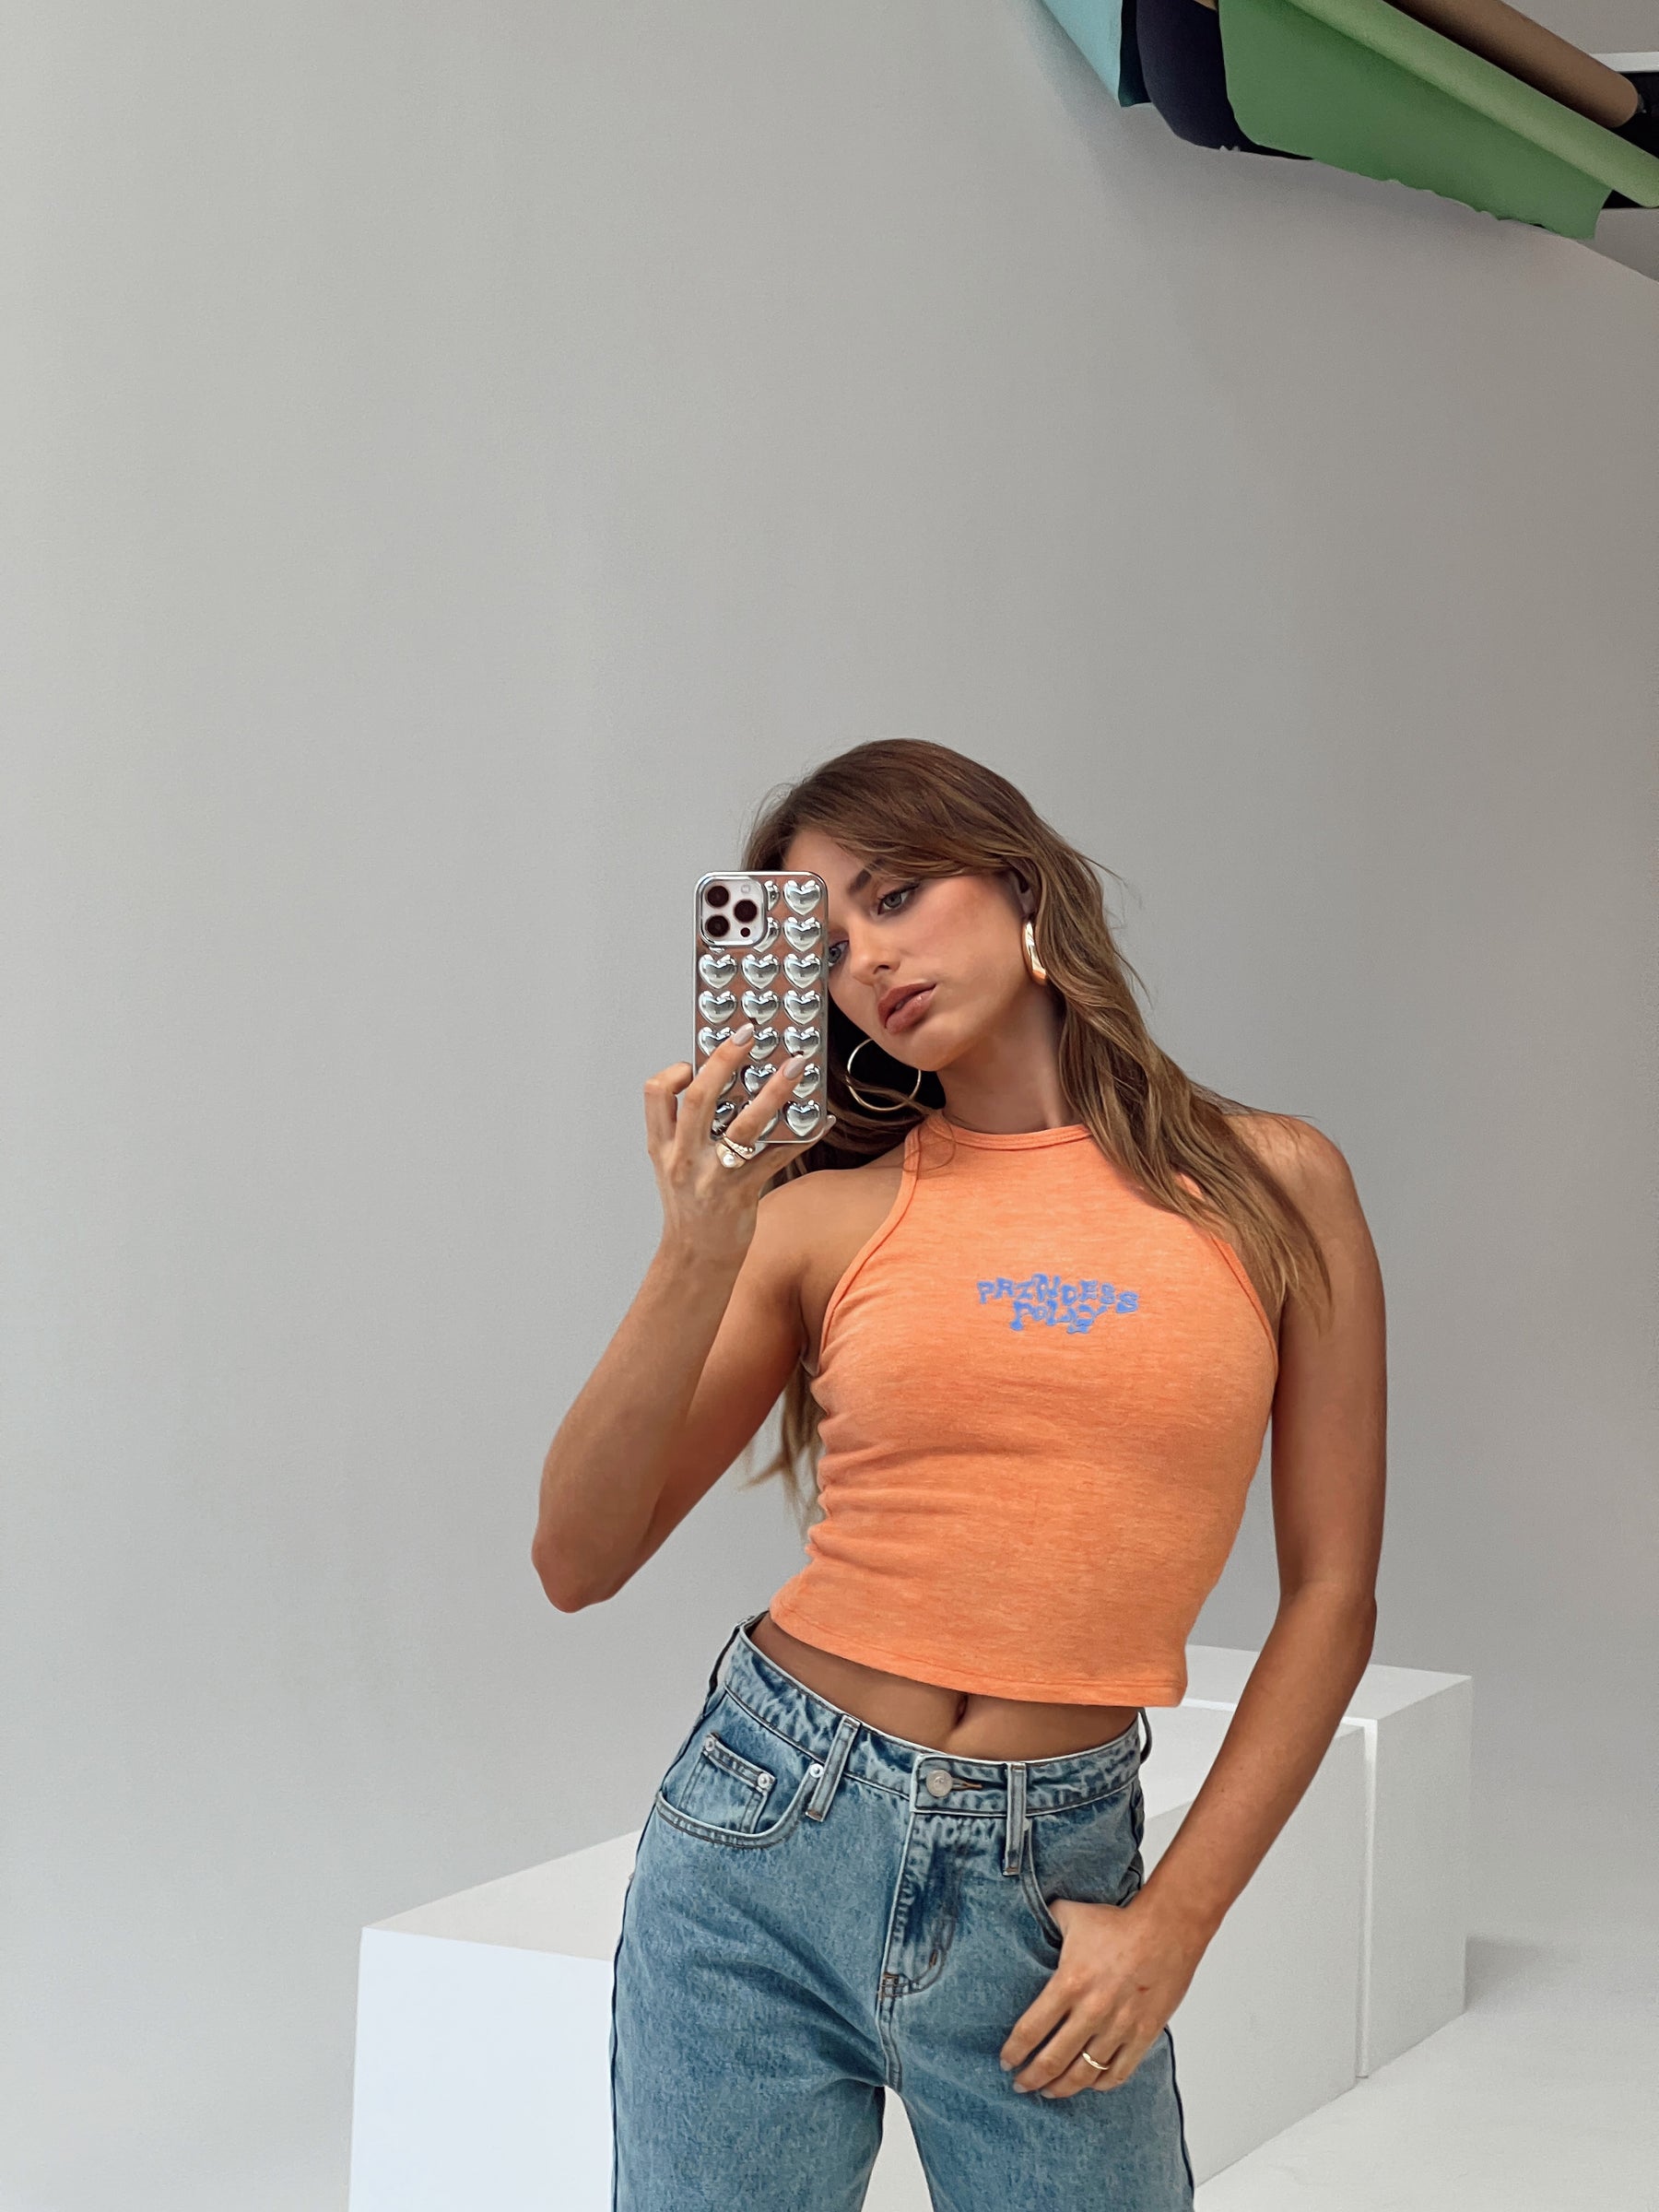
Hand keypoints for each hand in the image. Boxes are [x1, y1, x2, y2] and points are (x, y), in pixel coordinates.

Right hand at [643, 1022, 835, 1259]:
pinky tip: (823, 1120)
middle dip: (723, 1060)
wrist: (695, 1258)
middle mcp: (685, 1158)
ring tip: (795, 1066)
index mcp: (664, 1146)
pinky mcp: (742, 1192)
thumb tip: (719, 1084)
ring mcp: (714, 1176)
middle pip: (698, 1099)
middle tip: (748, 1032)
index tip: (693, 1062)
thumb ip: (686, 1129)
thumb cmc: (690, 1207)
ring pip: (743, 1126)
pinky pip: (777, 1158)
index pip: (655, 1096)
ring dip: (772, 1092)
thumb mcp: (674, 1165)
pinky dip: (803, 1136)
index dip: (673, 1072)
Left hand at [999, 1890, 1206, 2097]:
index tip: (1006, 2062)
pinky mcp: (1143, 2035)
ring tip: (1049, 2092)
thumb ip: (1047, 1922)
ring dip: (1062, 2087)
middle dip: (1031, 2078)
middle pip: (1053, 2060)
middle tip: (1020, 2085)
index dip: (1014, 2052)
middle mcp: (1091, 2011)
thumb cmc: (1119, 1923)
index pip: (1030, 2030)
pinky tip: (1088, 2084)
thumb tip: (1027, 1920)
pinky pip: (1118, 2073)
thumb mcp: (1073, 1915)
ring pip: (1083, 2073)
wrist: (1167, 1929)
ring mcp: (1119, 2027)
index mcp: (1069, 1983)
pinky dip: (1100, 2084)